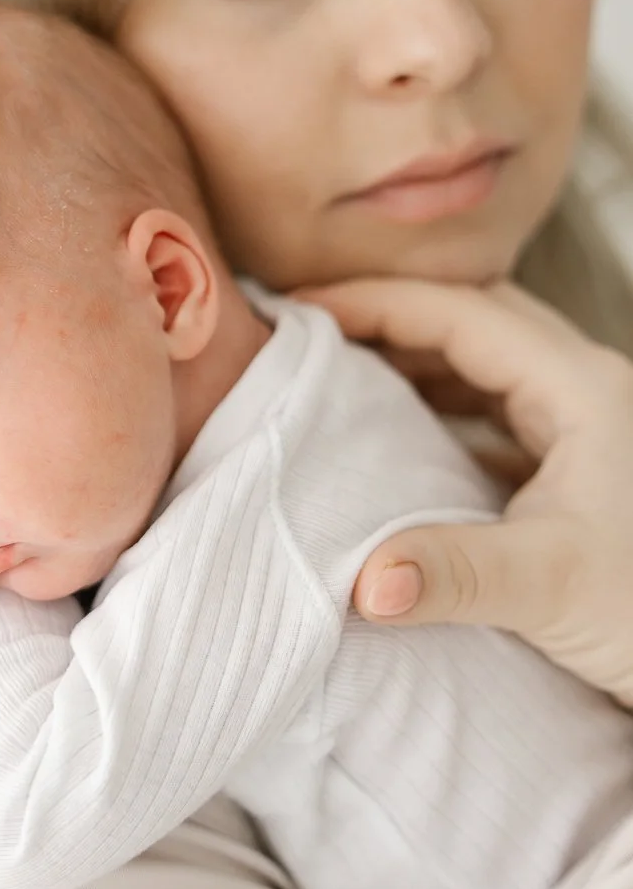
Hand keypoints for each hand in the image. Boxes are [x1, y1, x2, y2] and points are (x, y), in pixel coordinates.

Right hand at [299, 278, 632, 704]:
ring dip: (417, 358)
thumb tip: (360, 582)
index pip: (461, 312)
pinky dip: (442, 408)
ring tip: (341, 374)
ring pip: (490, 361)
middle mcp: (589, 390)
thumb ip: (452, 575)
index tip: (298, 308)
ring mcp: (590, 427)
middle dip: (391, 316)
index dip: (374, 301)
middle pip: (476, 318)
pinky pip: (500, 411)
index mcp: (582, 389)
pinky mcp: (583, 469)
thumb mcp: (552, 587)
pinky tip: (400, 438)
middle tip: (311, 333)